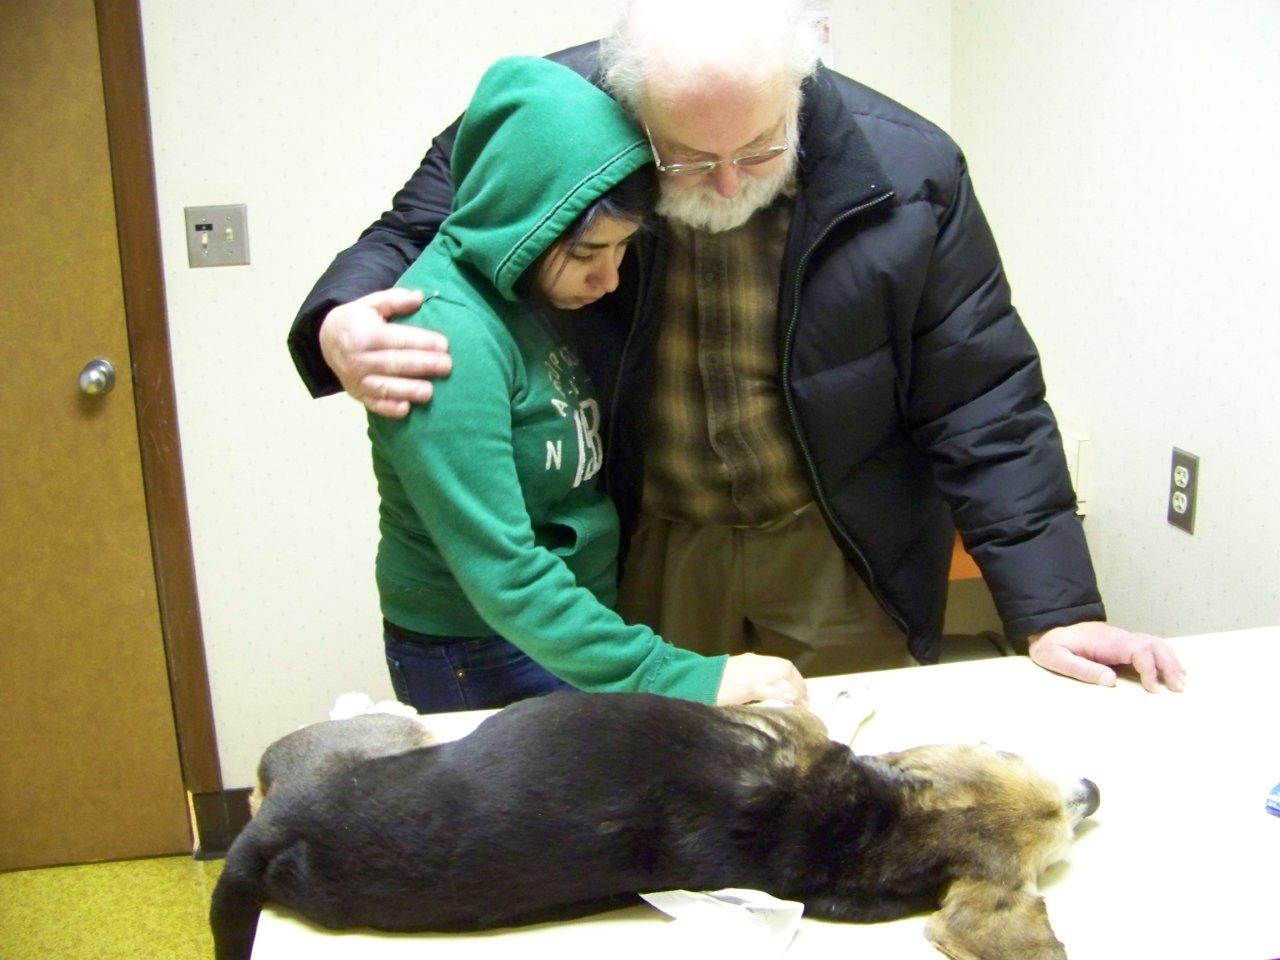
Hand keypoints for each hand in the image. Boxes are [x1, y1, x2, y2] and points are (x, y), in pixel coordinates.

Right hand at [319, 288, 452, 416]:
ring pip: (384, 387)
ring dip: (408, 390)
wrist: (326, 341)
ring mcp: (356, 380)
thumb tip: (419, 296)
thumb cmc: (357, 321)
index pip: (396, 339)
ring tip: (430, 391)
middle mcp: (357, 359)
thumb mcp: (370, 304)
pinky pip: (373, 404)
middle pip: (394, 363)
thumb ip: (394, 300)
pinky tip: (405, 409)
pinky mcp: (357, 395)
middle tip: (447, 365)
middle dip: (422, 365)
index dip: (421, 341)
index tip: (444, 344)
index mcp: (362, 335)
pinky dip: (388, 408)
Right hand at [715, 653, 808, 706]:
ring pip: (782, 678)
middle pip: (786, 669)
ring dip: (795, 691)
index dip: (795, 676)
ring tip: (802, 704)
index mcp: (751, 660)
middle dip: (799, 683)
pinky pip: (773, 690)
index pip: (781, 664)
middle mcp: (754, 664)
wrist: (694, 681)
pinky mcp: (748, 686)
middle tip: (805, 698)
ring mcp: (751, 674)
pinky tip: (792, 702)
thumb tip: (764, 689)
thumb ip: (749, 676)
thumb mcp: (733, 674)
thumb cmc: (710, 682)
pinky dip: (785, 695)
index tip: (800, 688)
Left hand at [1027, 621, 1185, 691]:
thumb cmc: (1052, 645)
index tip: (1153, 689)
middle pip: (1154, 644)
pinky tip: (1172, 671)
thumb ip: (1081, 668)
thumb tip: (1110, 680)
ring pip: (1156, 643)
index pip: (1139, 651)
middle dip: (1169, 665)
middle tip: (1177, 689)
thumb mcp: (1057, 658)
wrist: (1048, 627)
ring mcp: (1122, 638)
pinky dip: (1165, 657)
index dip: (1149, 669)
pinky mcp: (1122, 643)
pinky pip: (1150, 646)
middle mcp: (1119, 637)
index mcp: (1106, 642)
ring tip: (1181, 682)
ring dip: (1171, 661)